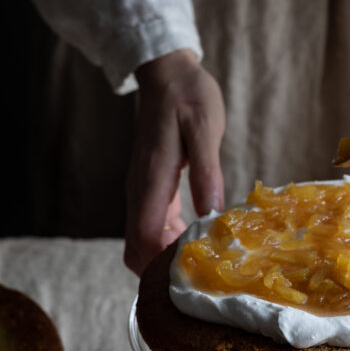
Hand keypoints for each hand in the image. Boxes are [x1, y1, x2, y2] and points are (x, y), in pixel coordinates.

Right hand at [124, 48, 225, 275]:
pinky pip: (153, 227)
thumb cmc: (189, 97)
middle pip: (136, 250)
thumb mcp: (205, 129)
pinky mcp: (152, 190)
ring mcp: (143, 192)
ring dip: (166, 257)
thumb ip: (207, 171)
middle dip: (161, 270)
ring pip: (142, 242)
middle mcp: (140, 192)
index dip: (163, 262)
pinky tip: (199, 241)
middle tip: (201, 275)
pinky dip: (170, 241)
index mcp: (151, 181)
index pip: (144, 238)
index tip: (193, 272)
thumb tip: (213, 212)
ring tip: (205, 263)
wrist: (168, 74)